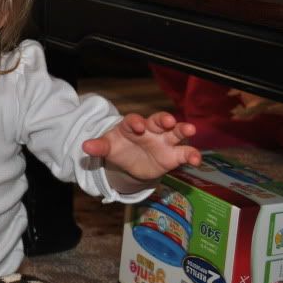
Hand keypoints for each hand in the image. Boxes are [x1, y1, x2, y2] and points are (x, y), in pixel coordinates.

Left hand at [83, 112, 199, 182]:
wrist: (131, 163)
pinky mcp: (174, 155)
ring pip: (176, 132)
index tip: (137, 125)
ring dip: (183, 130)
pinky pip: (185, 153)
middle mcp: (151, 129)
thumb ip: (99, 146)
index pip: (134, 120)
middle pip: (159, 120)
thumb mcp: (108, 148)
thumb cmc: (120, 148)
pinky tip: (197, 160)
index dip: (135, 122)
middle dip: (164, 119)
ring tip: (190, 130)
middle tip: (169, 120)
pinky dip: (192, 155)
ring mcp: (164, 141)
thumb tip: (85, 146)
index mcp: (132, 125)